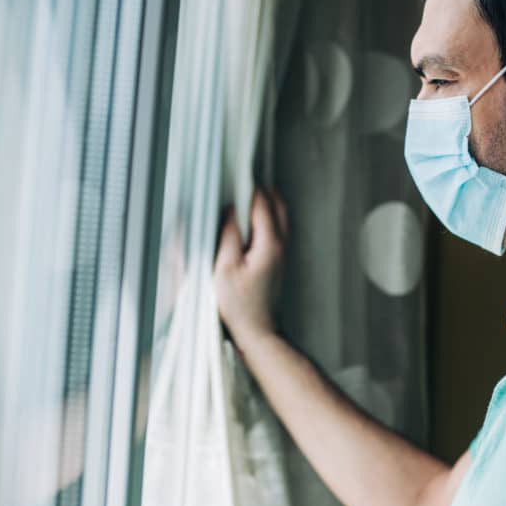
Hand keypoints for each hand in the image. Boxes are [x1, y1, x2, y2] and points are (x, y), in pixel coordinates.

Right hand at [214, 187, 287, 344]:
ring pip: (278, 219)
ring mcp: (281, 254)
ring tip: (242, 198)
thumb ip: (228, 234)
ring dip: (264, 205)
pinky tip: (246, 223)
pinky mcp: (276, 263)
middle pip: (278, 206)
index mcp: (269, 243)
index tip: (236, 173)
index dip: (249, 187)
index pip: (262, 204)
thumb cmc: (239, 306)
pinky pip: (273, 232)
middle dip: (262, 191)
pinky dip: (263, 220)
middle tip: (242, 181)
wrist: (257, 332)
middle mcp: (280, 245)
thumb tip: (230, 211)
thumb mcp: (224, 267)